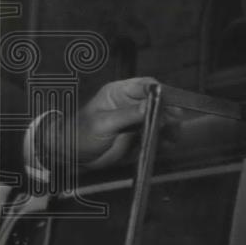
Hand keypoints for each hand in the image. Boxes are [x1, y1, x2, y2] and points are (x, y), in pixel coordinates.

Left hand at [37, 76, 181, 170]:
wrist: (70, 158)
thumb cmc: (78, 135)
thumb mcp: (102, 123)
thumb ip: (127, 114)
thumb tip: (150, 105)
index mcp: (119, 93)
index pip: (145, 86)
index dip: (159, 92)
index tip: (169, 101)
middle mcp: (131, 104)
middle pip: (157, 102)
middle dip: (168, 110)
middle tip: (175, 118)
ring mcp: (136, 120)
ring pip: (160, 118)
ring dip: (169, 126)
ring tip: (174, 134)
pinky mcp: (139, 135)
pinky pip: (157, 135)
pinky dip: (164, 139)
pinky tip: (168, 143)